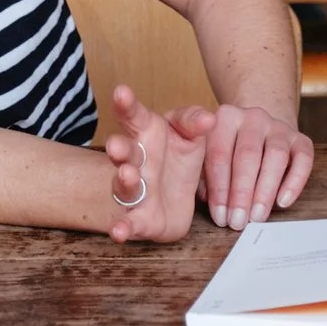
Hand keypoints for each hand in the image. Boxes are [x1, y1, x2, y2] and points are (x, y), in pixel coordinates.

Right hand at [101, 86, 215, 242]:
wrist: (175, 196)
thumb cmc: (178, 156)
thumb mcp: (190, 132)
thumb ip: (194, 122)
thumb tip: (209, 118)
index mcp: (146, 134)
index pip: (135, 115)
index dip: (126, 104)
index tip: (121, 92)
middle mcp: (136, 160)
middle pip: (123, 151)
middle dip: (118, 148)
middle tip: (117, 146)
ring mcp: (135, 189)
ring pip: (124, 184)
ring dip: (124, 180)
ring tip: (129, 175)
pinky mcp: (139, 217)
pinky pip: (129, 222)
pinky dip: (122, 228)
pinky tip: (118, 232)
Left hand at [198, 104, 315, 228]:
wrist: (258, 133)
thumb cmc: (227, 152)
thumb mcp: (205, 156)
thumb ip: (201, 174)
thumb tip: (207, 198)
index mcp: (225, 118)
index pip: (219, 154)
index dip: (219, 188)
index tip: (220, 215)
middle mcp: (253, 118)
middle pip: (248, 155)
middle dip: (242, 192)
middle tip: (238, 221)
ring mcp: (279, 127)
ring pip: (276, 156)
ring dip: (266, 190)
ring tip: (257, 216)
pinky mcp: (300, 139)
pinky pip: (303, 159)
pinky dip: (294, 182)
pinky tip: (282, 202)